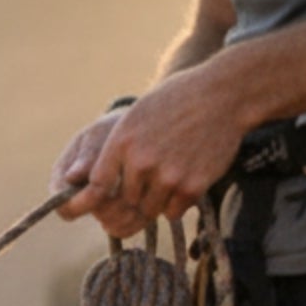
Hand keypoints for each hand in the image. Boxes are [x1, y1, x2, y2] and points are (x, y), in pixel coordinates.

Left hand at [59, 67, 251, 236]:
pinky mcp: (192, 187)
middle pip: (124, 202)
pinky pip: (173, 212)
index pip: (96, 188)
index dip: (96, 201)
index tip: (101, 205)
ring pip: (148, 211)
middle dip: (132, 200)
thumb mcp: (136, 116)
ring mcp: (168, 176)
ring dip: (155, 202)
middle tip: (145, 187)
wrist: (227, 93)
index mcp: (122, 143)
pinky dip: (176, 203)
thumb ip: (113, 150)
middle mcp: (142, 162)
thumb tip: (79, 179)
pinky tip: (184, 180)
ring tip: (168, 177)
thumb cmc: (177, 102)